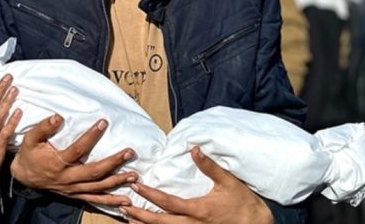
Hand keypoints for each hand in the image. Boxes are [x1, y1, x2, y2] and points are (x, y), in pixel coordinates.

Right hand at [10, 113, 136, 206]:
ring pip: (98, 187)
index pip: (78, 149)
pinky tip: (126, 200)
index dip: (91, 136)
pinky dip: (111, 201)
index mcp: (58, 163)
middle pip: (94, 172)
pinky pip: (95, 199)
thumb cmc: (30, 154)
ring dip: (117, 182)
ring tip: (134, 174)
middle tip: (129, 152)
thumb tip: (58, 117)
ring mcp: (73, 189)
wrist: (25, 176)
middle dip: (114, 163)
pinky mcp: (76, 195)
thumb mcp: (31, 139)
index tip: (104, 122)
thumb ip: (43, 127)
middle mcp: (68, 178)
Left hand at [120, 147, 271, 223]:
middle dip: (139, 215)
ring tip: (128, 219)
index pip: (167, 202)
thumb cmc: (243, 202)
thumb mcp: (228, 181)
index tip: (136, 186)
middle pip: (160, 222)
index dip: (149, 195)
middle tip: (122, 207)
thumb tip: (194, 149)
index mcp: (198, 210)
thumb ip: (209, 166)